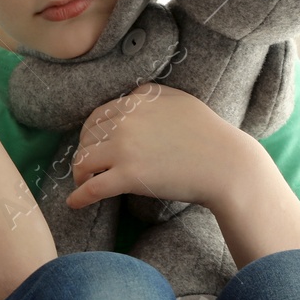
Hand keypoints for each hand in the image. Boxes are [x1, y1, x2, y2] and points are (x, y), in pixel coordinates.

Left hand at [64, 83, 253, 210]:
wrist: (226, 163)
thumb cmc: (209, 134)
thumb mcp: (179, 100)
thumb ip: (151, 96)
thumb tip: (131, 98)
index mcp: (137, 101)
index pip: (98, 115)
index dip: (90, 133)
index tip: (91, 145)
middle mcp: (126, 120)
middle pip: (88, 136)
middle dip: (83, 152)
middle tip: (86, 166)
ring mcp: (125, 148)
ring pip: (84, 160)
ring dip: (79, 174)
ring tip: (82, 183)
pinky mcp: (129, 176)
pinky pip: (93, 187)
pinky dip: (79, 197)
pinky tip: (74, 203)